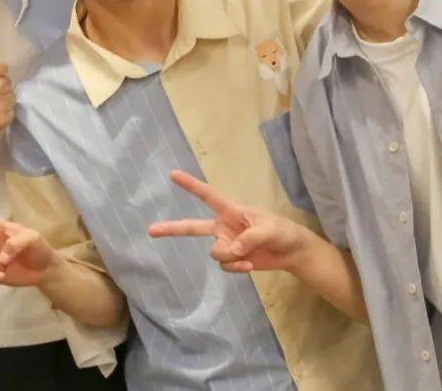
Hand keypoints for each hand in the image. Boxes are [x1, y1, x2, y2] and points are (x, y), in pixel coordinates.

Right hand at [148, 170, 308, 272]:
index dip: (191, 185)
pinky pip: (225, 266)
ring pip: (216, 253)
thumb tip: (232, 249)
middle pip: (192, 227)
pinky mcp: (232, 259)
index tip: (173, 175)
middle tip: (150, 231)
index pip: (208, 196)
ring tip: (248, 255)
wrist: (291, 252)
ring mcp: (226, 244)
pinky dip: (236, 267)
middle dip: (171, 229)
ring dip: (231, 257)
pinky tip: (250, 265)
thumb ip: (249, 237)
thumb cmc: (282, 231)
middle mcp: (224, 226)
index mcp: (232, 210)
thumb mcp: (269, 229)